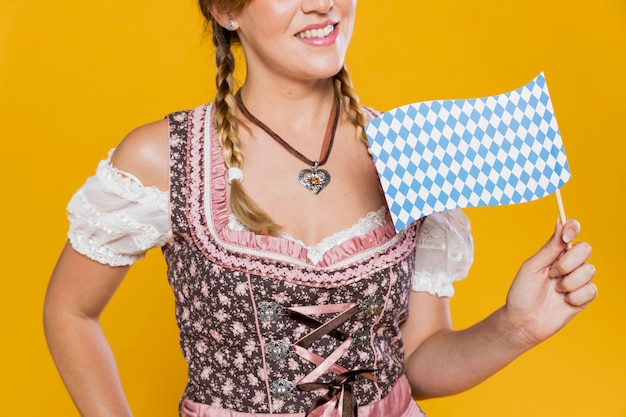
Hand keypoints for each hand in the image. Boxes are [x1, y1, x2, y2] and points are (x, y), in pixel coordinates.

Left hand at [503, 219, 596, 347]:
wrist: (523, 321)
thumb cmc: (522, 293)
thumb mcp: (532, 267)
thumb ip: (549, 248)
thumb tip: (559, 222)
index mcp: (554, 253)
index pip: (571, 233)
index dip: (573, 228)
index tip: (568, 234)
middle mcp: (569, 264)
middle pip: (585, 249)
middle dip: (568, 262)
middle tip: (552, 274)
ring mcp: (577, 281)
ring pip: (589, 270)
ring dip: (569, 282)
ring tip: (556, 290)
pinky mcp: (584, 298)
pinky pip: (591, 290)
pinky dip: (575, 296)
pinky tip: (564, 301)